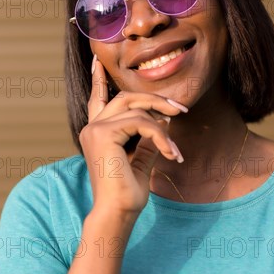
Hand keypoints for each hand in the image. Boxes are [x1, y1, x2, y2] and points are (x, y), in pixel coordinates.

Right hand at [79, 57, 185, 215]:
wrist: (117, 214)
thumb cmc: (127, 194)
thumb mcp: (141, 161)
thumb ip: (147, 140)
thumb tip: (163, 123)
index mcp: (97, 132)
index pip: (97, 98)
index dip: (98, 79)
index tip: (97, 59)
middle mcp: (92, 127)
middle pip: (126, 97)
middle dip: (155, 99)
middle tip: (181, 109)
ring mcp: (95, 129)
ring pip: (136, 106)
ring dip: (163, 120)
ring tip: (177, 144)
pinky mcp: (104, 134)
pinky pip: (142, 122)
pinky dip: (161, 136)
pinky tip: (171, 154)